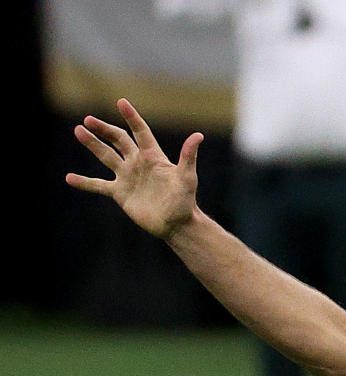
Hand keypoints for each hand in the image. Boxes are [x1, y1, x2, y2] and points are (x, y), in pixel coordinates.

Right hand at [65, 99, 204, 240]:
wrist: (176, 224)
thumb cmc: (185, 200)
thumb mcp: (187, 177)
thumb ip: (188, 156)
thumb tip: (198, 136)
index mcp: (153, 156)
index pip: (140, 132)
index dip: (131, 117)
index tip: (121, 102)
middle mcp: (138, 163)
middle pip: (118, 140)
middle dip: (104, 129)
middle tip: (88, 120)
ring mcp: (127, 177)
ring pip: (106, 156)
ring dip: (92, 144)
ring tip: (78, 131)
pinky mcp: (120, 193)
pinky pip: (98, 185)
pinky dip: (84, 182)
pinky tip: (69, 178)